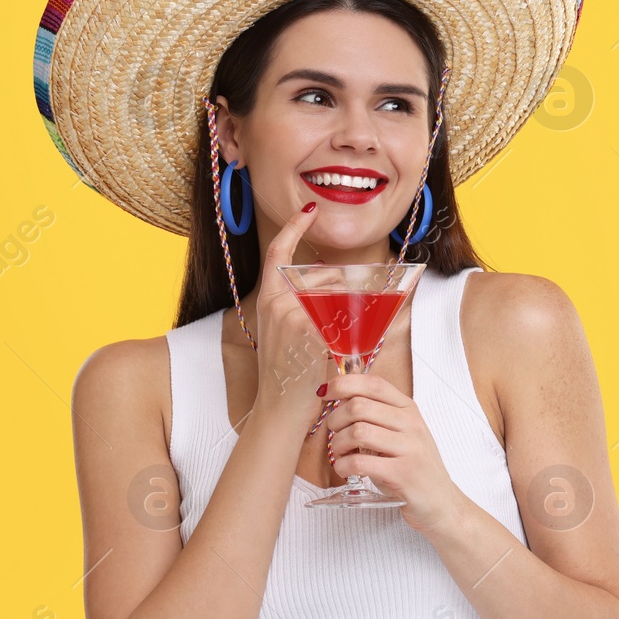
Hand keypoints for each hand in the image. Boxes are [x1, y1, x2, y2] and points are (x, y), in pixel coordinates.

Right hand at [251, 202, 332, 427]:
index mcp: (268, 297)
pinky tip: (337, 351)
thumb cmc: (289, 372)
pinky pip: (343, 318)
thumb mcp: (288, 331)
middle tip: (338, 326)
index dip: (294, 227)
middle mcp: (275, 300)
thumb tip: (330, 280)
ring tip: (334, 343)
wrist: (280, 408)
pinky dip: (350, 331)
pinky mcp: (307, 329)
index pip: (279, 251)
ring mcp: (291, 313)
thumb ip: (303, 305)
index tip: (309, 210)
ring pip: (339, 295)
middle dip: (343, 293)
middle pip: (326, 276)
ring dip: (349, 313)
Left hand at [323, 372, 466, 532]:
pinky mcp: (402, 474)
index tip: (325, 392)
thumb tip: (340, 398)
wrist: (441, 502)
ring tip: (341, 454)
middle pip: (359, 406)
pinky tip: (345, 470)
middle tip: (334, 434)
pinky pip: (359, 462)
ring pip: (357, 431)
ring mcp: (409, 449)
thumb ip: (377, 416)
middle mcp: (411, 424)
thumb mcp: (401, 434)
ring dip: (338, 444)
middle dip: (335, 420)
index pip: (374, 384)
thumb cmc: (414, 467)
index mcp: (409, 409)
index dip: (344, 383)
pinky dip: (342, 465)